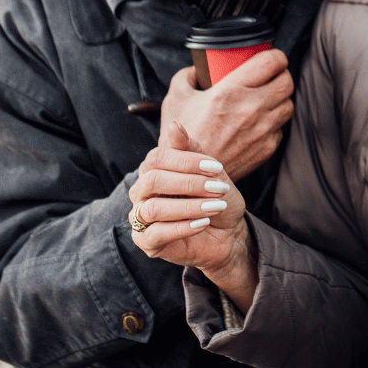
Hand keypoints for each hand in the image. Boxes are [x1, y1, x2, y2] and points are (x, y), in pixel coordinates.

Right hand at [129, 118, 259, 309]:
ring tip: (216, 207)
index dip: (186, 161)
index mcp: (153, 169)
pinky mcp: (146, 242)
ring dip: (189, 206)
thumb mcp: (211, 172)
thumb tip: (174, 125)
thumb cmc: (216, 198)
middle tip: (218, 189)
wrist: (228, 232)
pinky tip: (203, 223)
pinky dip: (183, 227)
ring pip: (153, 208)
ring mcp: (140, 217)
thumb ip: (191, 151)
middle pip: (153, 181)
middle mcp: (141, 191)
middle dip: (190, 184)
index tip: (217, 168)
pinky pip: (155, 234)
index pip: (157, 158)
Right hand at [160, 49, 292, 178]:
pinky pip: (281, 127)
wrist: (191, 176)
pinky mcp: (267, 147)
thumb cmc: (183, 137)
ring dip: (280, 98)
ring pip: (289, 104)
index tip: (270, 57)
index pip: (271, 62)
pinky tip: (259, 121)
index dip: (275, 56)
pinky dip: (274, 122)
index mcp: (230, 91)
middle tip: (270, 76)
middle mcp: (251, 109)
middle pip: (287, 81)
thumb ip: (187, 76)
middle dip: (281, 75)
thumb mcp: (176, 99)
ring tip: (266, 98)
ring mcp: (262, 129)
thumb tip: (198, 68)